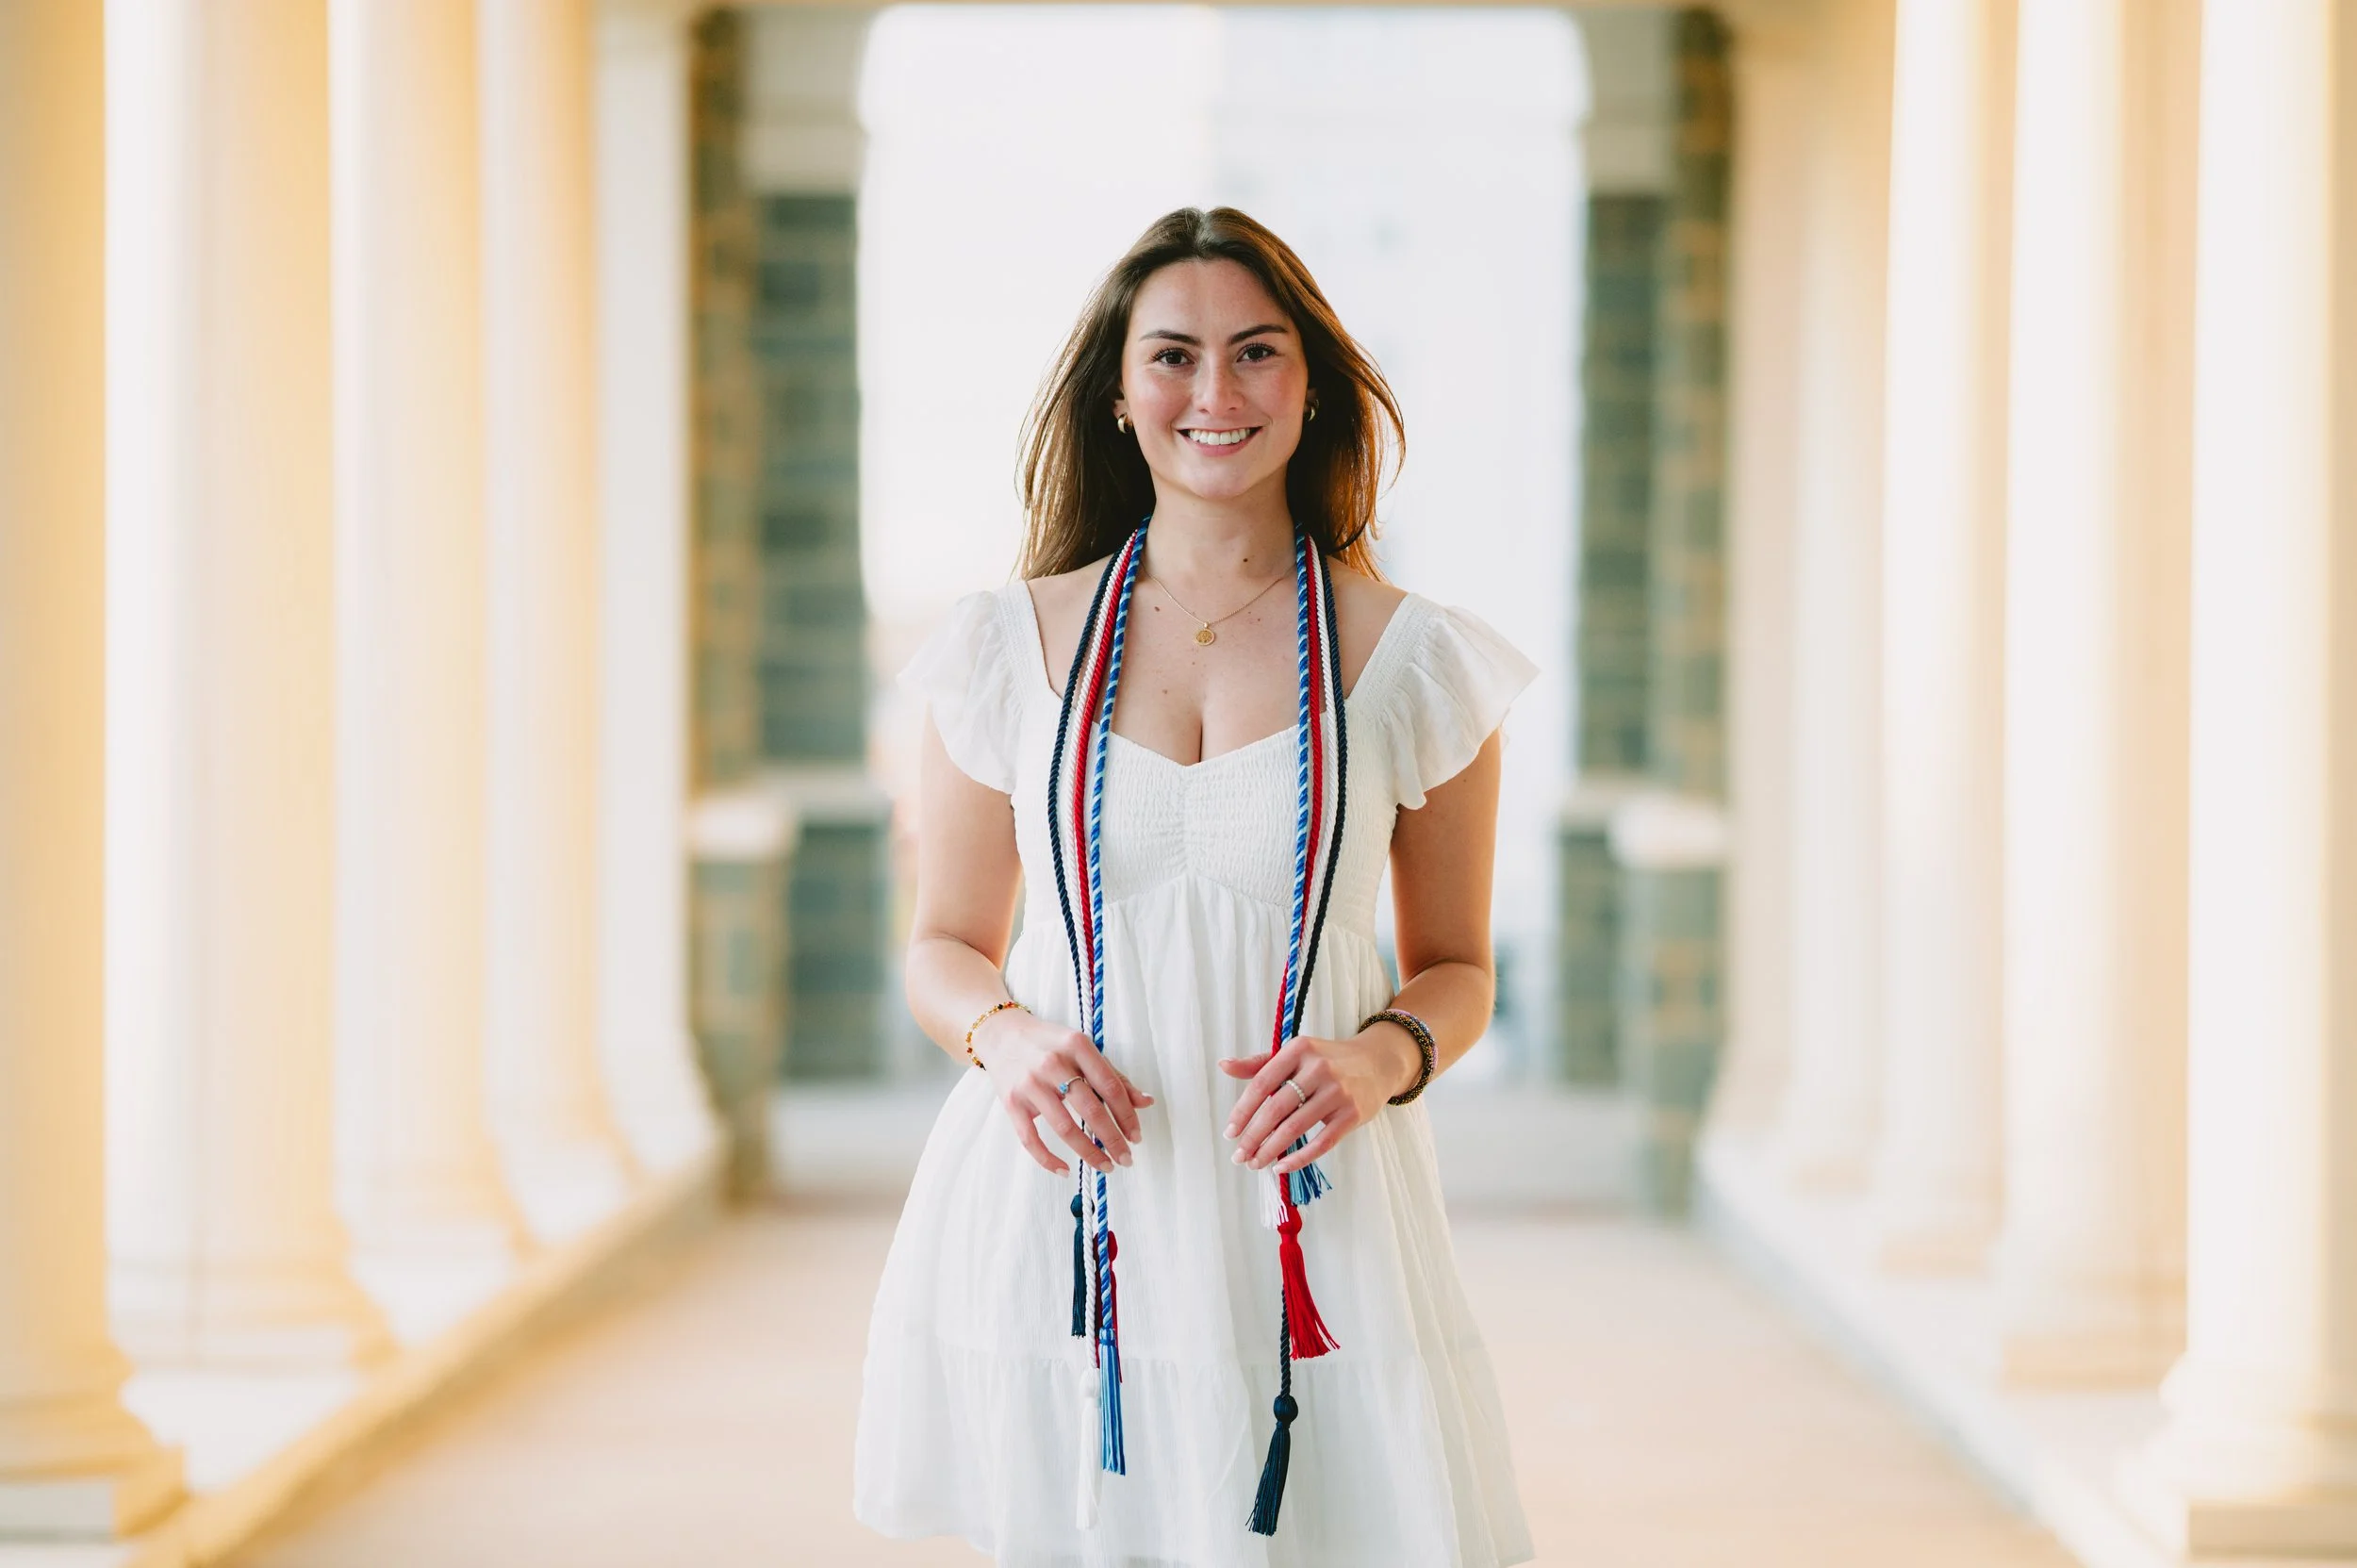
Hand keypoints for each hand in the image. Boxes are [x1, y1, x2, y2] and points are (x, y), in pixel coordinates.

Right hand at [974, 1008, 1153, 1175]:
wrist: (1002, 1034)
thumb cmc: (1050, 1044)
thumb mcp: (1083, 1050)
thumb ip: (1114, 1076)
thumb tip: (1146, 1102)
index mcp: (1076, 1045)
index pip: (1110, 1087)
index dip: (1127, 1116)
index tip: (1137, 1137)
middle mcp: (1053, 1063)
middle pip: (1091, 1109)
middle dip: (1112, 1139)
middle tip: (1126, 1159)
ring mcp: (1030, 1084)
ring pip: (1064, 1128)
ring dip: (1089, 1152)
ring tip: (1105, 1165)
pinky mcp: (1011, 1103)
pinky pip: (1030, 1139)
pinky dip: (1048, 1159)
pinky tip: (1066, 1170)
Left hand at [1218, 1025, 1419, 1174]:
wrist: (1377, 1062)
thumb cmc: (1328, 1060)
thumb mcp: (1296, 1054)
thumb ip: (1260, 1063)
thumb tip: (1223, 1066)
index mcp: (1299, 1050)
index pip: (1262, 1083)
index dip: (1242, 1111)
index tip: (1229, 1133)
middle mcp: (1319, 1068)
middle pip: (1277, 1108)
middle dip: (1253, 1136)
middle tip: (1239, 1157)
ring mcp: (1338, 1091)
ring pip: (1296, 1127)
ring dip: (1271, 1150)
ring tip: (1255, 1163)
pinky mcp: (1352, 1113)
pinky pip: (1322, 1142)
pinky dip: (1299, 1158)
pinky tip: (1282, 1166)